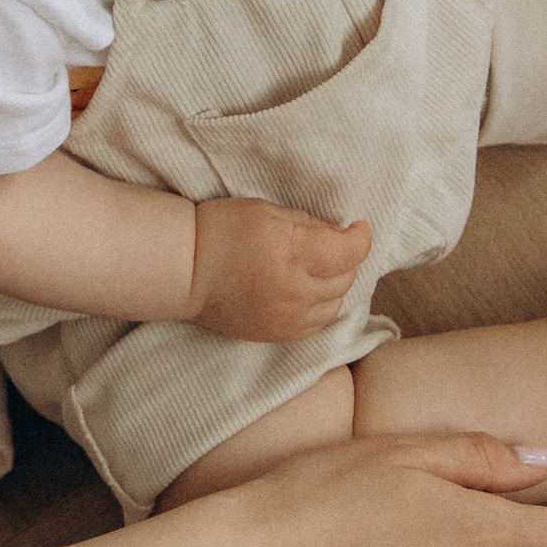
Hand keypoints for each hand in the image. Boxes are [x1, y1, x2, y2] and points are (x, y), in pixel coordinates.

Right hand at [188, 196, 369, 339]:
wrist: (186, 270)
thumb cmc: (223, 230)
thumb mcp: (268, 211)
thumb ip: (309, 223)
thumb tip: (339, 233)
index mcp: (293, 252)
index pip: (350, 252)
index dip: (360, 237)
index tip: (356, 227)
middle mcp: (295, 289)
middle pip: (346, 278)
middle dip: (346, 258)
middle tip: (331, 244)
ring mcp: (288, 317)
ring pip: (336, 304)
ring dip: (335, 284)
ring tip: (318, 269)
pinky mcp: (278, 335)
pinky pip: (317, 324)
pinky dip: (320, 307)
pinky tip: (307, 291)